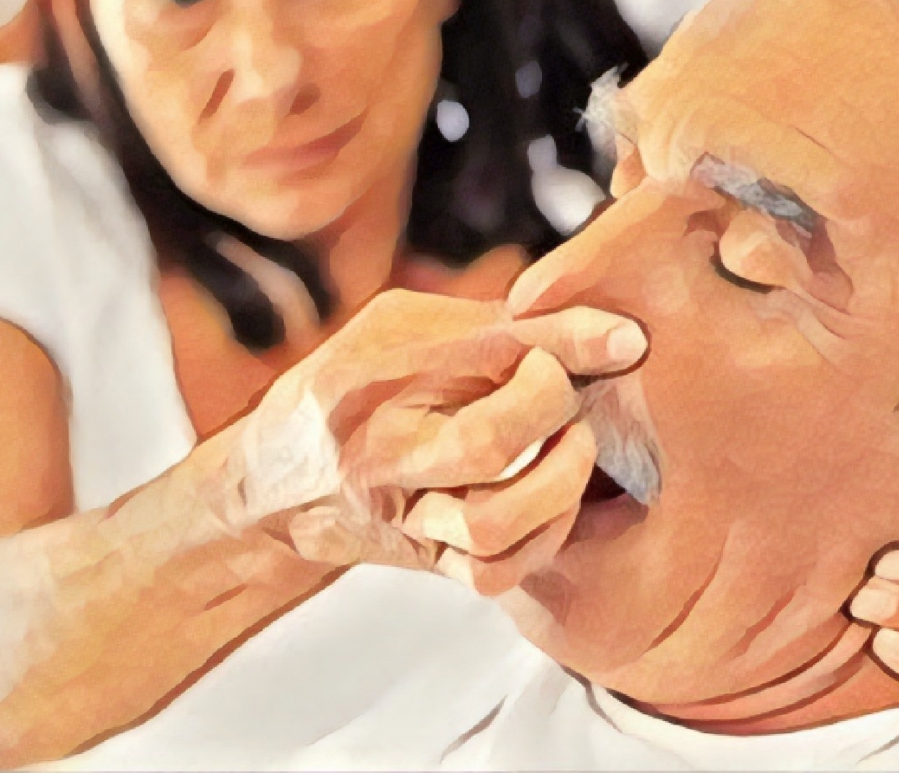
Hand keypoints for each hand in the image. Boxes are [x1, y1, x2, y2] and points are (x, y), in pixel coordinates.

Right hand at [235, 290, 642, 567]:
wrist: (272, 487)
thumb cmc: (349, 388)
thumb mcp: (400, 332)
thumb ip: (494, 325)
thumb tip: (611, 331)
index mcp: (373, 372)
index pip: (484, 351)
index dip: (567, 343)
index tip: (627, 340)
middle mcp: (379, 448)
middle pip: (487, 441)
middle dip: (554, 410)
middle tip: (571, 394)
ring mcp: (399, 513)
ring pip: (492, 521)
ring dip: (559, 483)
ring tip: (574, 448)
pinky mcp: (421, 558)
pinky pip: (494, 572)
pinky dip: (545, 538)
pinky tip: (558, 501)